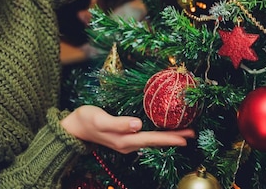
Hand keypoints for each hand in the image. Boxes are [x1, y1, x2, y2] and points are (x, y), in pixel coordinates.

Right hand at [61, 105, 195, 153]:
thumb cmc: (86, 120)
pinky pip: (146, 137)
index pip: (152, 139)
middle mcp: (129, 144)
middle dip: (174, 138)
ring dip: (167, 137)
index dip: (170, 138)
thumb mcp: (100, 120)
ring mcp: (126, 142)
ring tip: (183, 133)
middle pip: (156, 142)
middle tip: (193, 133)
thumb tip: (138, 125)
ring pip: (152, 140)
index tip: (186, 137)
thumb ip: (119, 123)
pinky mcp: (124, 138)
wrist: (72, 128)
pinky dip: (157, 134)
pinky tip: (162, 130)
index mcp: (126, 140)